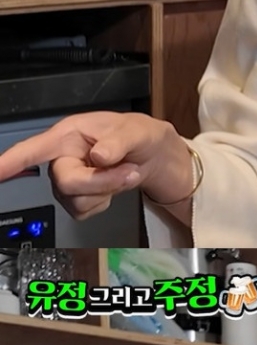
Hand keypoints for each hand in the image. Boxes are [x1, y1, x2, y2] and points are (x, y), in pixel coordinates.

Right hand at [0, 112, 195, 221]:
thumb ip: (120, 141)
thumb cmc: (142, 137)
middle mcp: (62, 157)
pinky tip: (113, 188)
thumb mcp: (139, 132)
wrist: (155, 160)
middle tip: (129, 172)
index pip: (34, 149)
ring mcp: (67, 181)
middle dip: (101, 182)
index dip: (10, 162)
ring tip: (125, 174)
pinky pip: (84, 212)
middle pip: (66, 182)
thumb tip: (98, 155)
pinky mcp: (77, 199)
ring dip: (106, 191)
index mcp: (69, 134)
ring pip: (76, 201)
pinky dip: (104, 203)